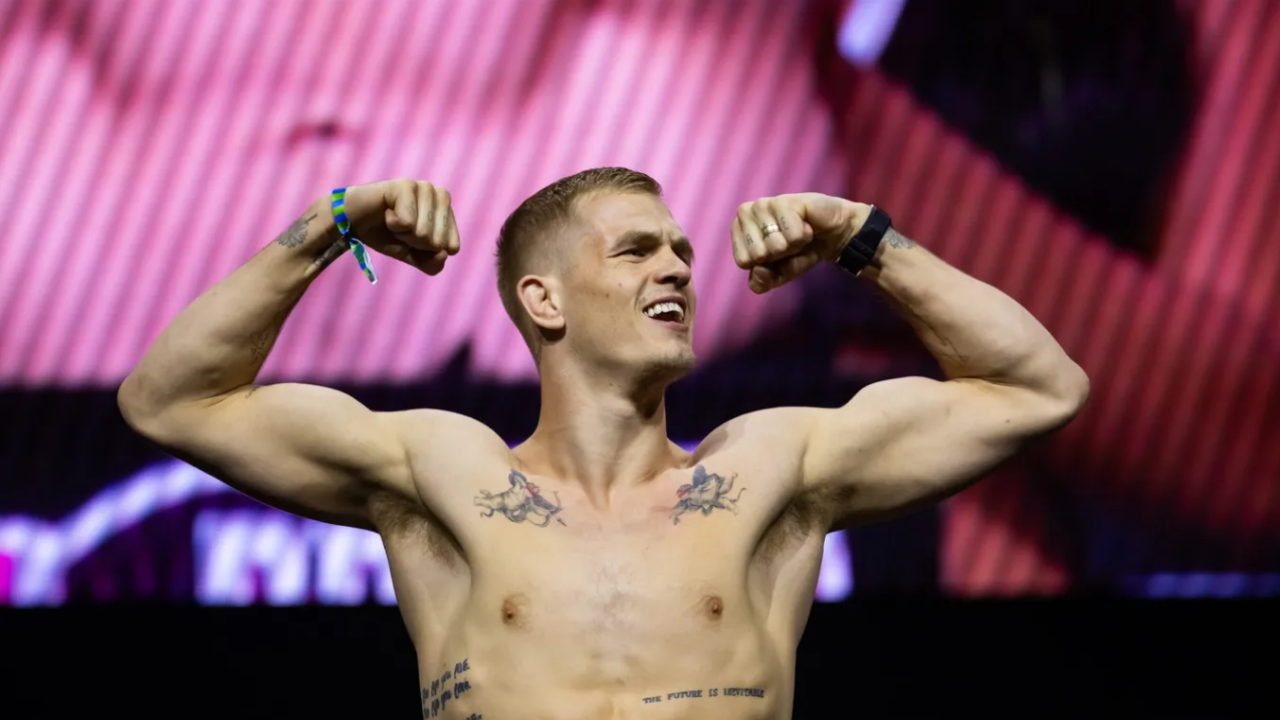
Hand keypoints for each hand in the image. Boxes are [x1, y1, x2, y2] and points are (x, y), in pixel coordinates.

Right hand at [337, 179, 460, 274]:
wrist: (355, 222)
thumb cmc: (388, 235)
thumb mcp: (414, 256)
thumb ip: (433, 263)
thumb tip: (443, 253)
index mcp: (448, 212)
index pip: (451, 247)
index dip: (427, 251)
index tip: (412, 237)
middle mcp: (441, 196)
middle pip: (437, 242)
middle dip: (414, 242)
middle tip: (400, 228)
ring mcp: (424, 188)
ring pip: (423, 233)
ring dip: (402, 233)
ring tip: (393, 219)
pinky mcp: (405, 185)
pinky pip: (407, 222)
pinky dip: (393, 224)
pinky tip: (386, 212)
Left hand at [730, 193, 868, 292]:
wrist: (833, 234)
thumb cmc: (801, 250)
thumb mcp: (780, 273)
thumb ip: (763, 281)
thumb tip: (758, 273)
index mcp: (738, 228)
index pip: (743, 261)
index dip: (766, 264)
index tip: (777, 252)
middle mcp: (746, 212)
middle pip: (758, 255)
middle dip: (780, 255)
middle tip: (789, 241)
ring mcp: (763, 204)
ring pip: (775, 246)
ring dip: (793, 245)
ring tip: (798, 232)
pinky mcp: (784, 201)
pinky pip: (793, 236)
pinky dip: (804, 235)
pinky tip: (807, 224)